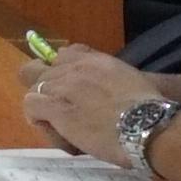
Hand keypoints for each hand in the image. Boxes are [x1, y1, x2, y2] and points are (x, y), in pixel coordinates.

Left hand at [23, 47, 161, 161]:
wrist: (147, 125)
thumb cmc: (148, 109)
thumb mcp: (131, 80)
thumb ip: (112, 78)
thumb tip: (106, 91)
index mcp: (96, 61)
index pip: (65, 54)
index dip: (61, 71)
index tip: (67, 86)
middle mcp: (76, 68)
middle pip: (43, 70)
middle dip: (47, 87)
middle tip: (57, 106)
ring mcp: (64, 87)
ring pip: (34, 87)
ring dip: (41, 104)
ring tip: (53, 121)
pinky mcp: (57, 108)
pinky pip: (31, 104)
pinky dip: (36, 116)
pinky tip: (49, 126)